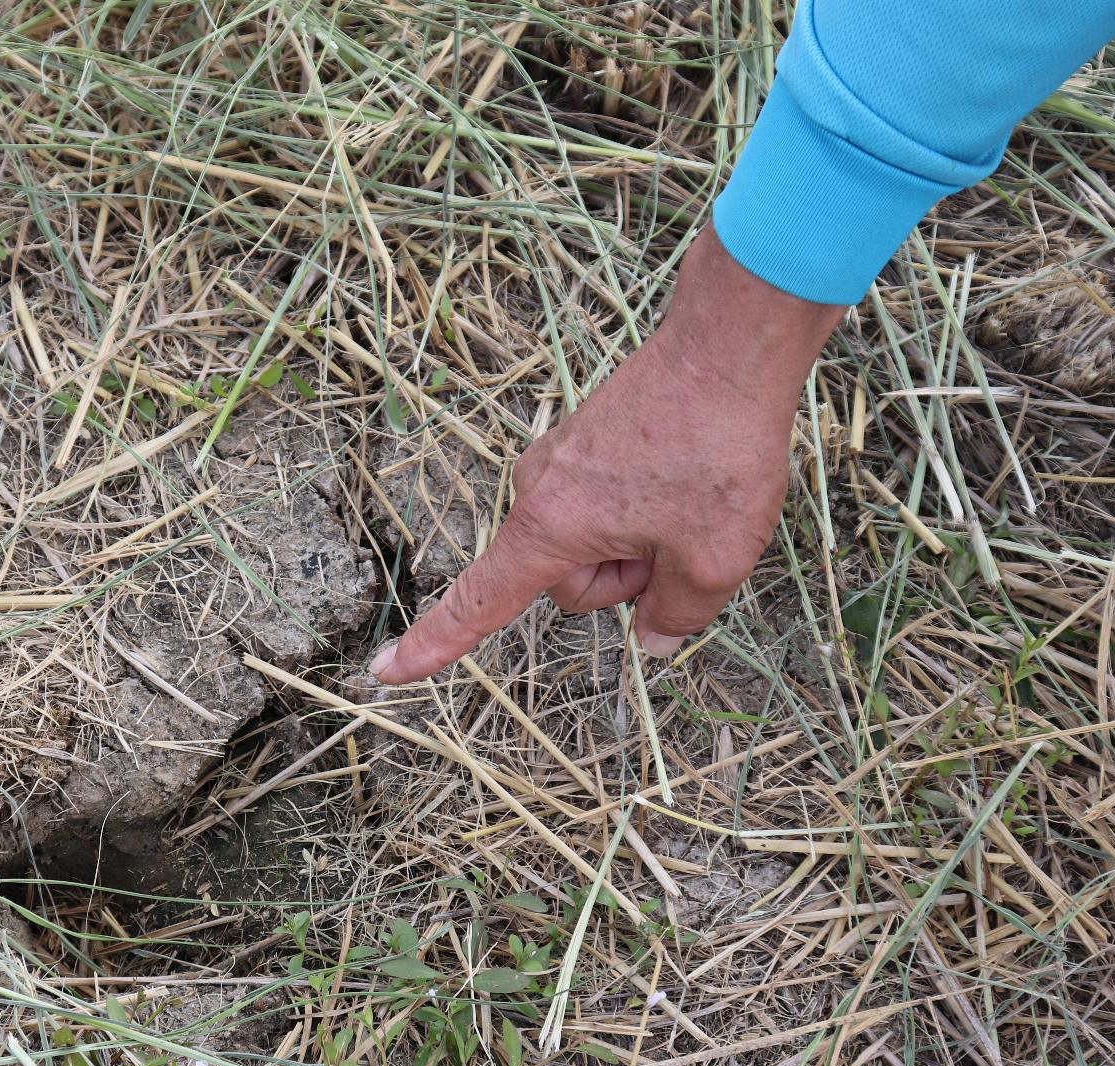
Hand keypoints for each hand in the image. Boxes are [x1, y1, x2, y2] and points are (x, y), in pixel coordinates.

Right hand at [370, 225, 843, 683]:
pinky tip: (685, 478)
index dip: (434, 643)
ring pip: (586, 541)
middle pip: (565, 580)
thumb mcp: (715, 558)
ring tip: (690, 503)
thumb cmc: (717, 450)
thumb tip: (657, 636)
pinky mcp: (584, 439)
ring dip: (634, 543)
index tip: (386, 670)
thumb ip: (679, 614)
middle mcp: (537, 490)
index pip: (479, 603)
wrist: (728, 345)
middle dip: (621, 582)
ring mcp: (558, 459)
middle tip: (681, 547)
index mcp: (549, 526)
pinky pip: (600, 503)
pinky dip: (639, 509)